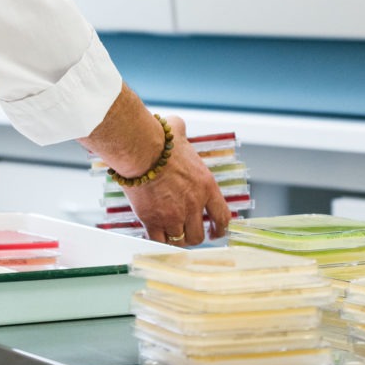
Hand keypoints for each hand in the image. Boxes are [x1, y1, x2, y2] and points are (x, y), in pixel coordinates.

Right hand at [121, 115, 231, 244]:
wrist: (141, 149)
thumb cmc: (159, 139)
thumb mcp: (179, 132)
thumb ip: (182, 132)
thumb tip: (175, 124)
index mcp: (206, 186)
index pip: (223, 217)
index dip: (220, 229)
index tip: (215, 232)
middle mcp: (193, 204)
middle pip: (199, 235)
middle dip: (193, 235)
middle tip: (185, 231)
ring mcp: (173, 215)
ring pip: (180, 241)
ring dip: (175, 238)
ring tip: (168, 232)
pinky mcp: (153, 220)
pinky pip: (158, 240)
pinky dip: (156, 239)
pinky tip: (153, 232)